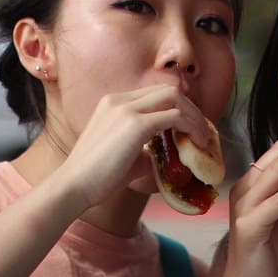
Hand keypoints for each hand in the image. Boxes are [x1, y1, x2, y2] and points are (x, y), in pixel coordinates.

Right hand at [58, 84, 210, 209]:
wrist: (74, 185)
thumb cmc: (96, 177)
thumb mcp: (125, 156)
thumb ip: (146, 150)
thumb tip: (167, 157)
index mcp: (114, 103)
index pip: (156, 94)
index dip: (179, 108)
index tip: (191, 126)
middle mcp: (120, 100)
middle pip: (169, 91)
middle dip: (191, 109)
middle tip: (202, 131)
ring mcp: (127, 109)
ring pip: (175, 99)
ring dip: (194, 116)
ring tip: (203, 137)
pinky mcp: (135, 124)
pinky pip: (175, 117)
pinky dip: (191, 127)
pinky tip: (196, 143)